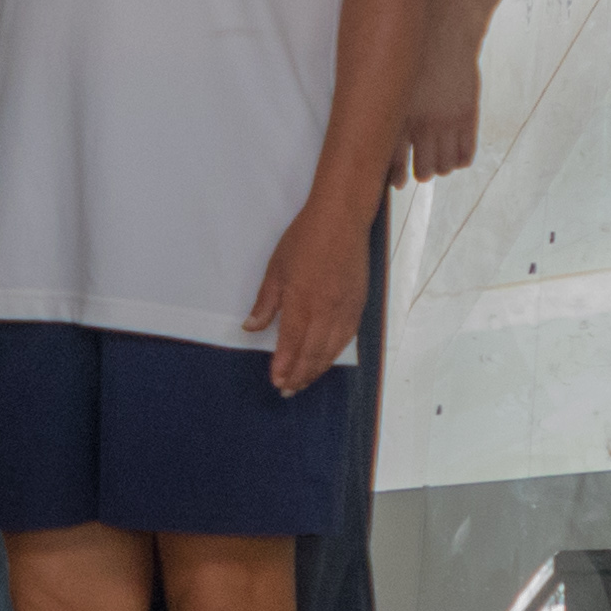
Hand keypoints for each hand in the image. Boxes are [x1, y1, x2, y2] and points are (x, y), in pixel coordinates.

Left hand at [245, 193, 369, 395]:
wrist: (342, 219)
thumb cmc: (304, 239)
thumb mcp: (276, 268)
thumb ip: (266, 303)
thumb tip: (251, 328)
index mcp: (303, 301)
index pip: (292, 343)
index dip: (284, 365)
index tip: (276, 381)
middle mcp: (326, 310)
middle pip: (313, 352)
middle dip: (299, 375)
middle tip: (287, 391)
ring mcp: (345, 308)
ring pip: (332, 349)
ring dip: (317, 370)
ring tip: (304, 382)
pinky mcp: (359, 304)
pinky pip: (347, 337)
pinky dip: (335, 353)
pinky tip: (326, 360)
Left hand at [400, 13, 488, 181]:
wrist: (446, 29)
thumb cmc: (413, 52)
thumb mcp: (392, 80)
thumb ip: (387, 107)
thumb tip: (379, 133)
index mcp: (397, 113)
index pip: (393, 159)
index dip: (395, 176)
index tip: (396, 183)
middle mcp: (422, 122)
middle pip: (424, 170)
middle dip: (421, 172)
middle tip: (421, 169)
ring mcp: (447, 121)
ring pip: (446, 167)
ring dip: (442, 167)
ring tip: (439, 160)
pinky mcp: (467, 116)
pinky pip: (466, 154)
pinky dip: (460, 159)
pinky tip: (456, 155)